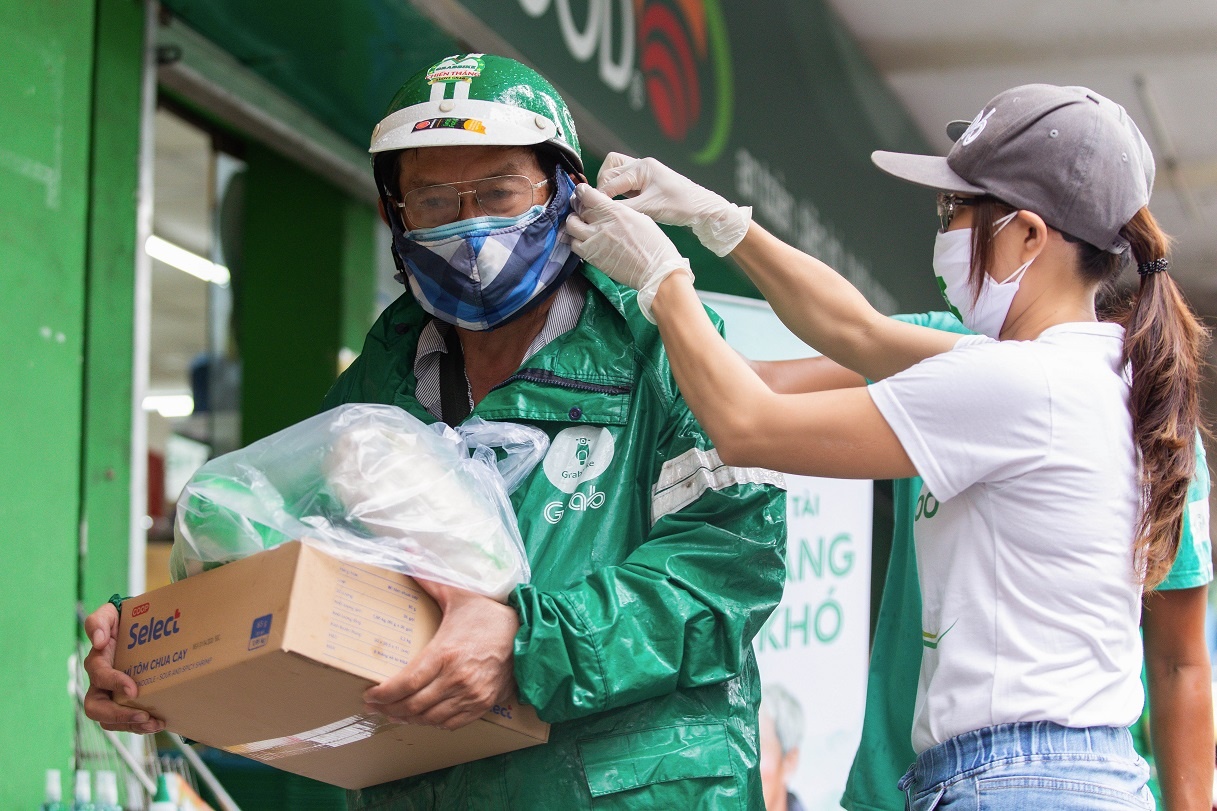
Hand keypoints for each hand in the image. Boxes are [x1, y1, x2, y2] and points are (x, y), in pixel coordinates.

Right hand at [82, 603, 164, 733]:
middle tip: (143, 717)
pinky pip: (126, 721)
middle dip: (119, 716)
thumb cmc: (121, 620)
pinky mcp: (125, 702)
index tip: (134, 690)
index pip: (100, 677)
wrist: (136, 626)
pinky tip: (160, 722)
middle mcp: (100, 683)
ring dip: (132, 726)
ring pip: (111, 720)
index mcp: (97, 662)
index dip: (114, 684)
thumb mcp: (108, 614)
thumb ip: (98, 622)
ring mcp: (111, 694)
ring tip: (155, 724)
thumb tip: (97, 642)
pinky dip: (141, 725)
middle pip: (96, 708)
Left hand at [363, 579, 519, 730]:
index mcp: (446, 653)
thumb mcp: (458, 594)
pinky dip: (433, 723)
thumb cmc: (491, 615)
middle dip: (389, 709)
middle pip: (413, 706)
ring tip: (394, 714)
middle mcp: (457, 678)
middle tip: (376, 707)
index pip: (405, 683)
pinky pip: (451, 723)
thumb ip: (429, 577)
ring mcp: (471, 694)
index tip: (370, 695)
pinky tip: (423, 717)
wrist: (528, 633)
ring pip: (430, 718)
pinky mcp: (483, 704)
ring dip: (408, 719)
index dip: (383, 695)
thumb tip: (408, 552)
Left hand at [567, 184, 693, 321]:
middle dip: (576, 206)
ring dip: (573, 223)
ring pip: (571, 227)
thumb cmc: (654, 245)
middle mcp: (601, 225)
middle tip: (579, 207)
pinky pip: (575, 246)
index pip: (587, 195)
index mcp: (615, 212)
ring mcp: (594, 242)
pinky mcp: (592, 258)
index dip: (581, 191)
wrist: (655, 271)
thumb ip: (619, 212)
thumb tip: (608, 210)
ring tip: (579, 224)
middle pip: (577, 209)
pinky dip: (575, 240)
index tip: (581, 192)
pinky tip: (583, 240)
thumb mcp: (639, 217)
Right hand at [596, 152, 750, 256]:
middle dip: (603, 188)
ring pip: (615, 174)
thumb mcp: (651, 208)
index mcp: (642, 167)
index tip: (591, 211)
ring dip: (609, 188)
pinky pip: (624, 184)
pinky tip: (622, 207)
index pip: (611, 181)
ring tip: (610, 206)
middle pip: (609, 171)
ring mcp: (643, 173)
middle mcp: (640, 166)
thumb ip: (625, 208)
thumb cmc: (681, 205)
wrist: (702, 208)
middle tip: (602, 207)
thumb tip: (602, 211)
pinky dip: (619, 193)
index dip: (600, 196)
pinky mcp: (645, 183)